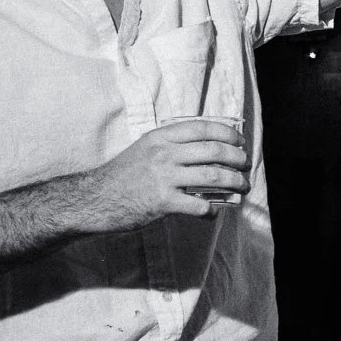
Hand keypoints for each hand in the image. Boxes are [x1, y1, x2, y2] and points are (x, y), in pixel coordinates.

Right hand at [90, 119, 249, 224]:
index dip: (228, 134)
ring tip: (242, 187)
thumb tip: (207, 149)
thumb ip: (171, 145)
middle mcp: (164, 154)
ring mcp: (164, 178)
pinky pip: (199, 205)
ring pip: (213, 176)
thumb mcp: (144, 148)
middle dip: (238, 159)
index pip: (203, 128)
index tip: (240, 142)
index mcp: (161, 138)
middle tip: (246, 166)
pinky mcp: (163, 202)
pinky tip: (214, 211)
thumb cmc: (122, 175)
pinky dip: (212, 209)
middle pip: (214, 151)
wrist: (94, 199)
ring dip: (234, 182)